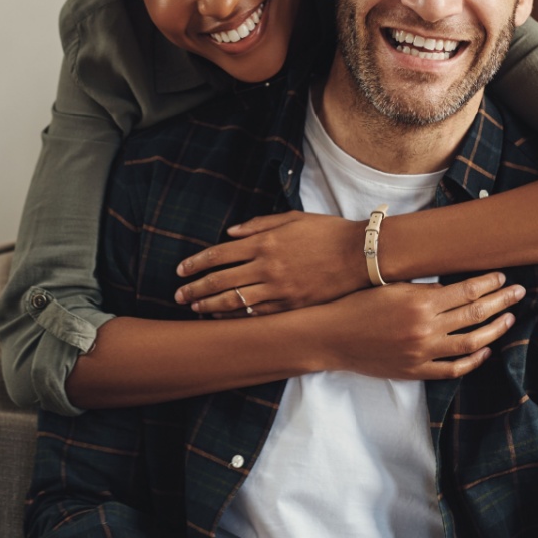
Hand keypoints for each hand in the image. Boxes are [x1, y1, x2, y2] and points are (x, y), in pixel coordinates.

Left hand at [174, 210, 366, 315]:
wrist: (359, 255)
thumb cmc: (327, 232)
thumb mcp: (292, 218)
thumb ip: (259, 224)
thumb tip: (230, 232)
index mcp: (264, 242)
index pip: (219, 254)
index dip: (196, 263)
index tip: (180, 270)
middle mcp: (267, 267)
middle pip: (220, 281)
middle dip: (195, 289)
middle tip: (178, 295)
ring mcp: (279, 289)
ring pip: (234, 301)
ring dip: (210, 306)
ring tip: (195, 309)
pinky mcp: (291, 305)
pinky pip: (257, 314)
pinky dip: (236, 317)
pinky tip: (224, 318)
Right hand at [312, 273, 526, 379]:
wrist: (333, 336)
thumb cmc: (359, 305)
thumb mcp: (393, 288)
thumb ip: (425, 289)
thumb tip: (455, 289)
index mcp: (420, 302)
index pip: (466, 291)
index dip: (488, 283)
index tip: (503, 277)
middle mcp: (425, 328)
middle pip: (475, 315)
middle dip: (501, 302)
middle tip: (519, 292)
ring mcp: (422, 353)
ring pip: (471, 344)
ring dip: (494, 330)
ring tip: (509, 319)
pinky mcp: (416, 371)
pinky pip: (452, 370)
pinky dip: (472, 361)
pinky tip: (485, 351)